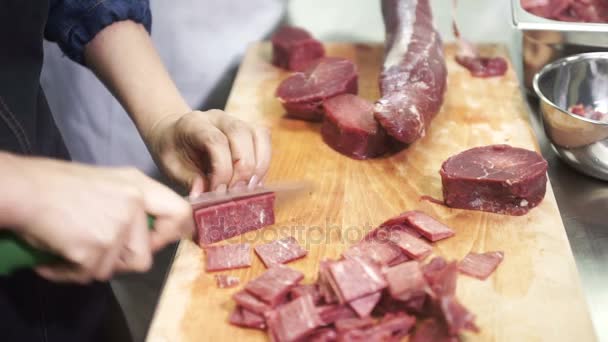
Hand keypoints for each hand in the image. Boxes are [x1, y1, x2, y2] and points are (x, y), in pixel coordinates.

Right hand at [10, 157, 191, 282]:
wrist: (24, 189)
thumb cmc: (59, 185)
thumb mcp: (109, 182)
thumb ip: (134, 204)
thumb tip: (150, 235)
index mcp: (139, 185)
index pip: (181, 213)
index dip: (172, 234)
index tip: (154, 242)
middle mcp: (134, 205)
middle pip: (145, 257)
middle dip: (120, 261)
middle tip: (98, 250)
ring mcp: (116, 227)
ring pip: (115, 269)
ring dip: (93, 266)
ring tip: (73, 249)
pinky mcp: (95, 248)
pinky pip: (89, 275)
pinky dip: (69, 272)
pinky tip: (56, 257)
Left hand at [146, 110, 271, 194]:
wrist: (176, 136)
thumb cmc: (173, 151)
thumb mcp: (170, 166)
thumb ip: (188, 179)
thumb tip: (203, 195)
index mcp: (194, 123)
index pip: (216, 140)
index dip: (222, 169)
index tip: (218, 192)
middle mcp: (218, 117)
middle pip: (241, 135)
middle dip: (242, 169)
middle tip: (235, 194)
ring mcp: (236, 121)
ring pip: (258, 135)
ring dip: (258, 166)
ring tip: (248, 190)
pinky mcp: (249, 130)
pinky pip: (264, 141)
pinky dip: (264, 163)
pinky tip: (254, 182)